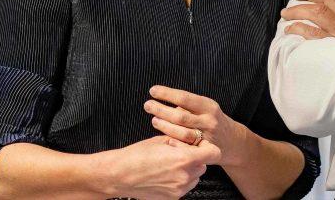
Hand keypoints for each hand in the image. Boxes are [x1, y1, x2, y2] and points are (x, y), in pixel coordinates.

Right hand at [102, 135, 219, 199]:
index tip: (201, 145)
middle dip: (195, 158)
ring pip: (195, 177)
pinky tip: (164, 174)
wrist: (120, 175)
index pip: (214, 153)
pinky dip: (179, 180)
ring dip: (188, 170)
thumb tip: (193, 141)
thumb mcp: (162, 140)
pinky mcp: (173, 198)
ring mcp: (179, 190)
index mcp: (184, 159)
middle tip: (179, 153)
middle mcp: (185, 176)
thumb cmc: (137, 155)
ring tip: (169, 164)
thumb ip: (182, 141)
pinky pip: (184, 187)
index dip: (208, 147)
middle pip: (204, 165)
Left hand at [144, 85, 252, 167]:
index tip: (152, 90)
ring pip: (181, 132)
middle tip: (147, 105)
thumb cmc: (212, 120)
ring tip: (154, 119)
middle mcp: (209, 120)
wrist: (233, 142)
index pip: (184, 98)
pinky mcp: (204, 151)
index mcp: (208, 106)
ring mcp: (207, 137)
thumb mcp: (205, 108)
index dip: (167, 94)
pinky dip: (173, 141)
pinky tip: (164, 138)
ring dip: (164, 126)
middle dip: (161, 110)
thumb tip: (163, 98)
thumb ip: (188, 106)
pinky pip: (185, 146)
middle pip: (180, 116)